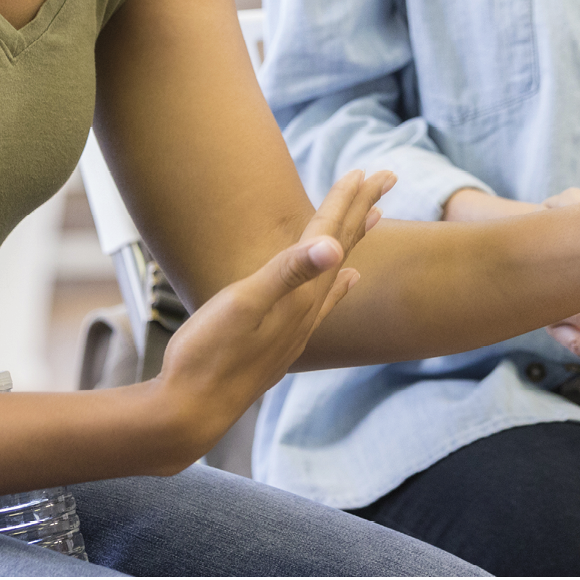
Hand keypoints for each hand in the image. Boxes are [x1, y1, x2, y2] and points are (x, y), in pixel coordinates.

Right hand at [152, 169, 391, 467]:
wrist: (193, 409)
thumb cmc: (209, 354)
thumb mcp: (243, 305)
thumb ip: (287, 273)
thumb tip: (334, 248)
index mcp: (297, 293)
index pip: (329, 236)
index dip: (345, 200)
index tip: (367, 170)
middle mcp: (305, 308)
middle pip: (340, 248)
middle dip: (361, 209)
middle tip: (386, 176)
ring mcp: (296, 326)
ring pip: (336, 272)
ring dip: (352, 240)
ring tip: (375, 216)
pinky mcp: (282, 340)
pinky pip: (325, 302)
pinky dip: (339, 285)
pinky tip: (347, 281)